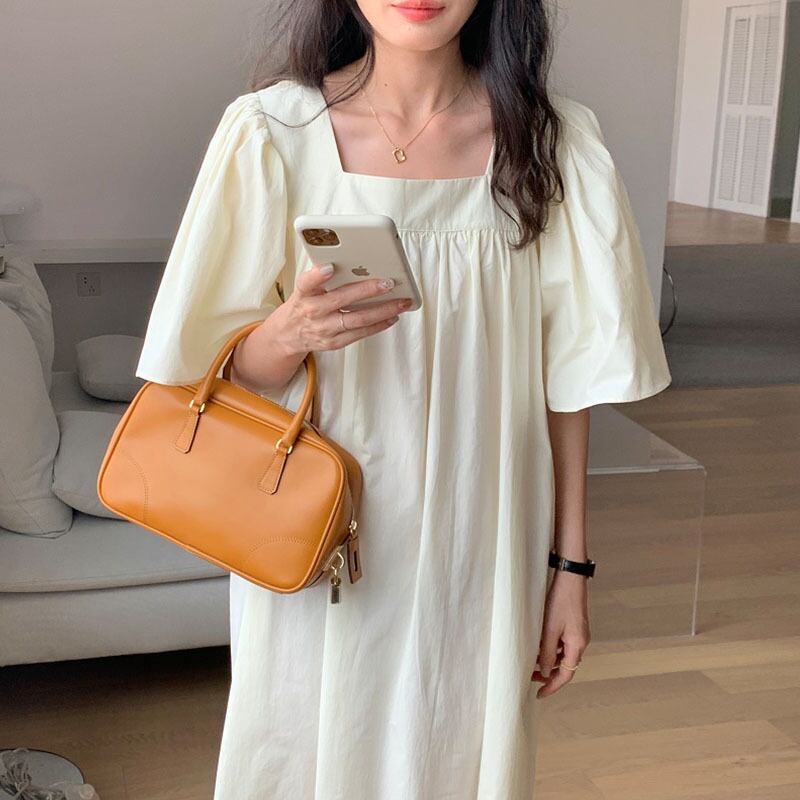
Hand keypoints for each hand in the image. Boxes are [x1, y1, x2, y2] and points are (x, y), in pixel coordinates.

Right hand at [269, 262, 413, 356]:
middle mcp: (313, 311)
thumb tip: (355, 264)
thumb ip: (324, 277)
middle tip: (388, 282)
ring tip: (401, 302)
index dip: (318, 275)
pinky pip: (360, 334)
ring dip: (383, 310)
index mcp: (304, 293)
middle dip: (367, 290)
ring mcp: (324, 329)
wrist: (289, 334)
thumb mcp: (306, 287)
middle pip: (342, 300)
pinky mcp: (334, 342)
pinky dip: (378, 325)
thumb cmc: (304, 303)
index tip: (329, 267)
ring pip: (357, 319)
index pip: (307, 282)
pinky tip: (392, 316)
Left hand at [531, 571, 590, 697]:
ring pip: (563, 655)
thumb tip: (546, 673)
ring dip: (549, 661)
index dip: (552, 686)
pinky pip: (563, 644)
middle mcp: (580, 642)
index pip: (566, 674)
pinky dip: (552, 650)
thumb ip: (548, 653)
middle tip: (530, 677)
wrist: (570, 578)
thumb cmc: (560, 601)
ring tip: (531, 662)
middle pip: (565, 666)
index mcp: (577, 645)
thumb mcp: (549, 629)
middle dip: (548, 675)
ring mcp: (578, 634)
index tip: (539, 694)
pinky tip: (539, 646)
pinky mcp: (574, 626)